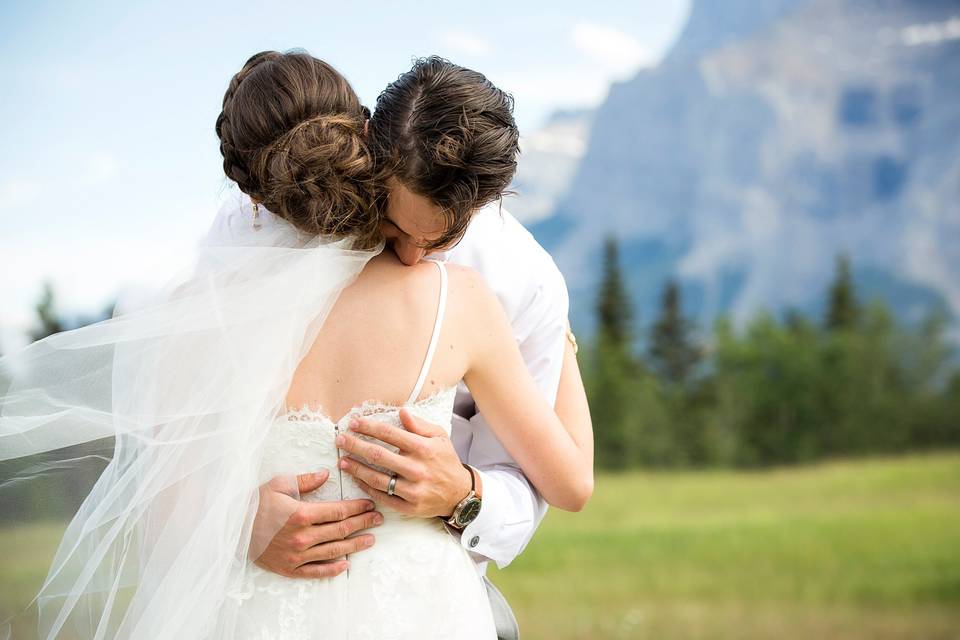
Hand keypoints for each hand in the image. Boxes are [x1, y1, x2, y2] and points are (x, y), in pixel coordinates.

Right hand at [251, 469, 383, 578]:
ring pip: (333, 551)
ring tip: (371, 540)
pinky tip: (346, 564)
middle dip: (363, 523)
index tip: (370, 504)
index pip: (338, 511)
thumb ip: (305, 480)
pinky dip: (332, 569)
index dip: (358, 507)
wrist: (232, 530)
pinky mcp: (289, 568)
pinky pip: (316, 571)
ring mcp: (297, 555)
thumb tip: (326, 474)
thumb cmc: (255, 504)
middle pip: (341, 530)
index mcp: (301, 514)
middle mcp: (302, 536)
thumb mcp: (278, 485)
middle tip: (379, 519)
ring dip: (355, 545)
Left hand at [336, 408, 472, 517]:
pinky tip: (357, 479)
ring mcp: (413, 489)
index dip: (369, 427)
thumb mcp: (439, 437)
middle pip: (378, 455)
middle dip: (355, 446)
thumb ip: (420, 425)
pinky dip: (367, 487)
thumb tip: (402, 412)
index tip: (354, 423)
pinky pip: (383, 496)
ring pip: (377, 478)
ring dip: (356, 469)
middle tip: (340, 440)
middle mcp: (417, 469)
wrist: (459, 493)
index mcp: (424, 449)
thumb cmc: (446, 461)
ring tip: (342, 461)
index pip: (389, 434)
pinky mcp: (409, 506)